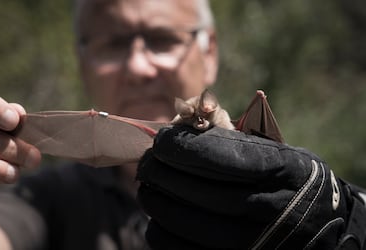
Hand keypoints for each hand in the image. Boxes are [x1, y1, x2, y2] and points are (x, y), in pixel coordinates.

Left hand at [137, 126, 359, 248]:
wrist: (318, 225)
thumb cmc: (288, 178)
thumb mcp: (278, 150)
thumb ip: (236, 140)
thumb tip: (181, 125)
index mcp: (284, 170)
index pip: (226, 157)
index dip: (185, 148)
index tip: (161, 142)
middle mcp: (274, 209)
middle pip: (204, 193)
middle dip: (164, 174)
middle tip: (146, 163)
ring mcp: (258, 242)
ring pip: (193, 225)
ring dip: (159, 203)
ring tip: (148, 187)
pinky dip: (164, 233)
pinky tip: (157, 217)